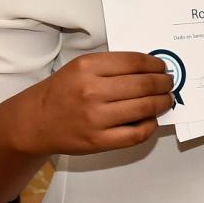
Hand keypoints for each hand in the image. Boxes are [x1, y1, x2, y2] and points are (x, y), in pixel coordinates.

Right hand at [15, 52, 177, 155]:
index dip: (155, 64)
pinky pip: (137, 133)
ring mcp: (96, 118)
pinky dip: (150, 125)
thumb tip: (151, 68)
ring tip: (166, 99)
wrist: (34, 122)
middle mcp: (91, 91)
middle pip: (144, 84)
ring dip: (163, 102)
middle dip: (164, 83)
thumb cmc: (61, 93)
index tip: (162, 67)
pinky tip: (151, 119)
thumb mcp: (79, 68)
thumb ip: (111, 66)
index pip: (134, 62)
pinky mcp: (99, 140)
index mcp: (87, 68)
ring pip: (145, 107)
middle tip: (169, 83)